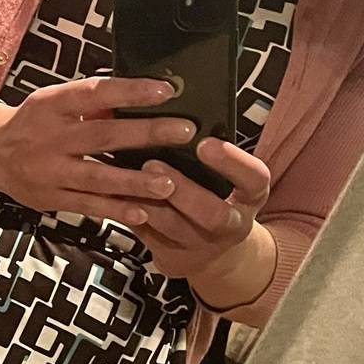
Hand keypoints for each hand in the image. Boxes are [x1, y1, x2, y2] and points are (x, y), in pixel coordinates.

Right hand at [0, 76, 199, 218]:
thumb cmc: (33, 122)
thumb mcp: (54, 102)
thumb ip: (90, 104)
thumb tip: (139, 97)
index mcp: (52, 105)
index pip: (94, 94)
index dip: (130, 91)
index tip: (165, 90)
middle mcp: (50, 138)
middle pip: (103, 135)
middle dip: (145, 133)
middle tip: (183, 131)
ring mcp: (50, 171)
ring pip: (98, 177)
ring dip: (135, 181)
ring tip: (169, 183)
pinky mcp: (51, 199)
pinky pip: (88, 206)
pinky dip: (116, 210)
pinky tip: (143, 212)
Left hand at [96, 138, 272, 295]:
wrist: (213, 252)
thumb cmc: (217, 196)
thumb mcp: (228, 176)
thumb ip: (209, 150)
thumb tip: (172, 107)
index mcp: (251, 196)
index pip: (254, 178)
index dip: (232, 162)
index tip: (206, 143)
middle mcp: (232, 225)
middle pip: (212, 214)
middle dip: (182, 189)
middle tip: (152, 162)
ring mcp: (201, 246)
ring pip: (172, 228)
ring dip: (147, 202)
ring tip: (125, 177)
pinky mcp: (172, 257)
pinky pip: (146, 235)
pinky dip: (127, 213)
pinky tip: (109, 193)